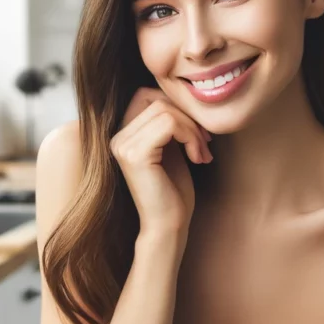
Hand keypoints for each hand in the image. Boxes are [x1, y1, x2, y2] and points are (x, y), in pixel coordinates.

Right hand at [111, 88, 212, 236]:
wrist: (168, 228)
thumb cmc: (174, 194)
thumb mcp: (172, 151)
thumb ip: (170, 125)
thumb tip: (183, 98)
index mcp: (124, 136)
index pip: (148, 95)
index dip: (177, 107)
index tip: (198, 133)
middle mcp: (118, 138)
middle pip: (157, 98)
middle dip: (188, 117)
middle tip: (206, 143)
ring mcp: (123, 145)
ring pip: (166, 110)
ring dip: (193, 129)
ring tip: (202, 153)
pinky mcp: (135, 155)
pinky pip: (170, 124)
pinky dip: (191, 136)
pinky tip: (198, 158)